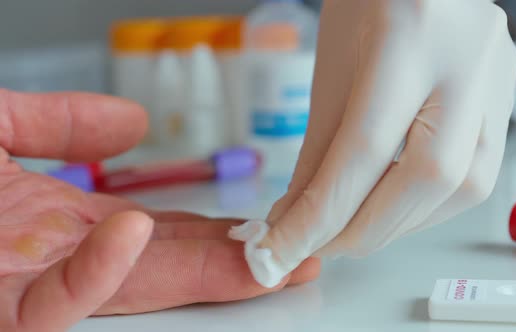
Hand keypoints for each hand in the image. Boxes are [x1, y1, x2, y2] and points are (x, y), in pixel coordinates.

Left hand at [0, 89, 319, 331]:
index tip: (263, 226)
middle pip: (168, 264)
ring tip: (264, 262)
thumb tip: (135, 120)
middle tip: (297, 257)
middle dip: (236, 261)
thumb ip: (63, 121)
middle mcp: (65, 258)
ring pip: (132, 291)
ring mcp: (34, 286)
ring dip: (201, 276)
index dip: (214, 230)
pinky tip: (138, 232)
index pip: (160, 233)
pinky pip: (55, 301)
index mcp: (67, 224)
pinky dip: (102, 271)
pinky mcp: (3, 308)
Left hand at [230, 0, 515, 286]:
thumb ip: (319, 150)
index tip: (283, 249)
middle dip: (364, 229)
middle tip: (322, 245)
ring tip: (355, 229)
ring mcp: (496, 79)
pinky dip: (428, 206)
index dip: (321, 214)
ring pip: (461, 186)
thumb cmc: (368, 8)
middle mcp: (466, 60)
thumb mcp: (332, 71)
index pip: (364, 148)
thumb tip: (298, 218)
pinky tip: (396, 206)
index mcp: (408, 38)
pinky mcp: (507, 99)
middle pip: (425, 175)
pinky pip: (477, 174)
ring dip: (399, 224)